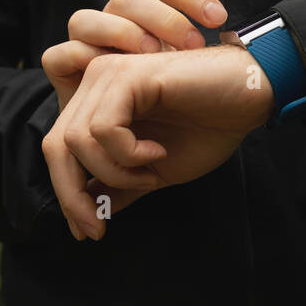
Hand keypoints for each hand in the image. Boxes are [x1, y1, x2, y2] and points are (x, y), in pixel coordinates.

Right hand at [40, 0, 227, 111]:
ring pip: (84, 19)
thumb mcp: (198, 86)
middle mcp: (114, 29)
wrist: (149, 160)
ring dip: (119, 34)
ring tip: (150, 60)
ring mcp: (86, 51)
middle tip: (190, 45)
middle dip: (160, 18)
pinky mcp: (65, 79)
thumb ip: (203, 58)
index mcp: (145, 19)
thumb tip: (230, 30)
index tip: (219, 19)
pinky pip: (59, 56)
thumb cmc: (182, 122)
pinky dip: (82, 60)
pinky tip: (111, 76)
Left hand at [42, 45, 274, 239]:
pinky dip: (129, 153)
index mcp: (97, 103)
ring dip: (115, 171)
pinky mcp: (128, 74)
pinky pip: (105, 129)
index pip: (57, 150)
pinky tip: (157, 152)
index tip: (88, 231)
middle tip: (99, 225)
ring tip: (150, 171)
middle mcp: (94, 83)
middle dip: (73, 194)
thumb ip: (118, 187)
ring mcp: (108, 75)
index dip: (66, 194)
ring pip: (77, 140)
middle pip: (56, 145)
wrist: (249, 99)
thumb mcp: (154, 171)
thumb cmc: (208, 127)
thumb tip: (86, 217)